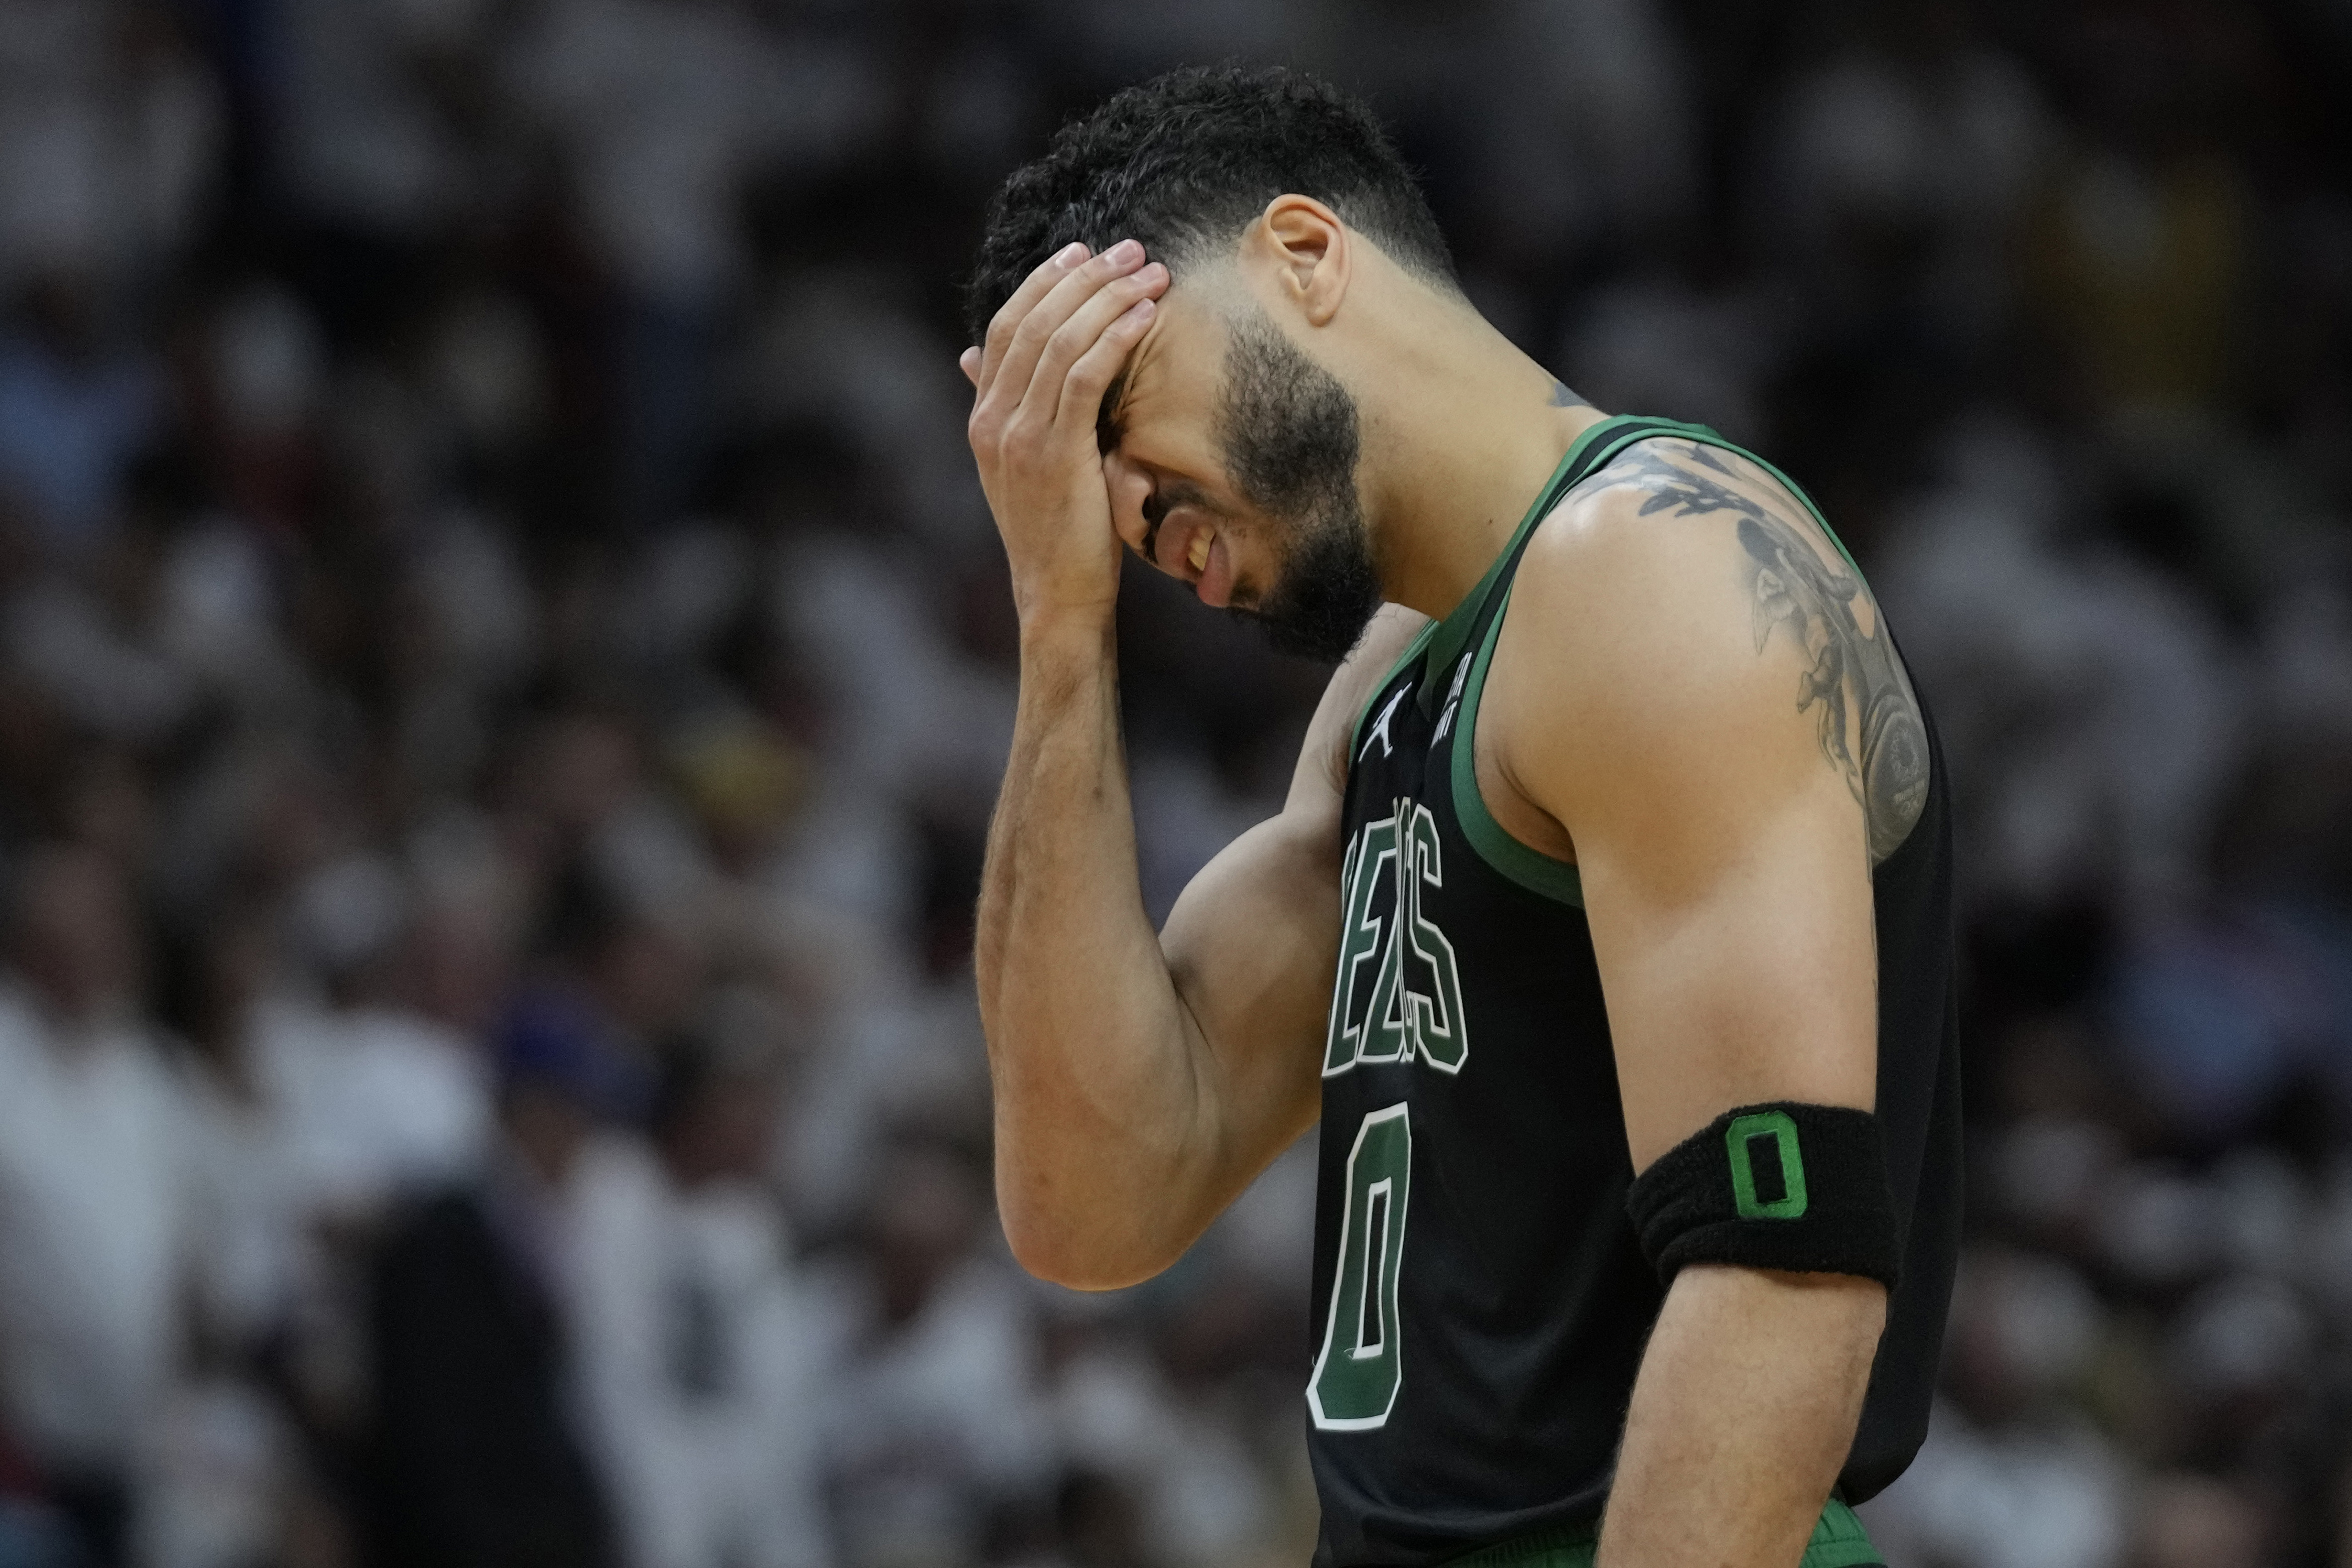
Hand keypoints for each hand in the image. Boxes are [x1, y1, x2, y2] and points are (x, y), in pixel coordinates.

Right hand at [962, 239, 1168, 628]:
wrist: (1056, 592)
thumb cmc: (1055, 530)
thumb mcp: (1020, 462)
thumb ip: (1006, 408)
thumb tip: (973, 357)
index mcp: (984, 418)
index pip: (1007, 327)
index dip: (1044, 283)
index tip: (1083, 253)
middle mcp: (994, 419)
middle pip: (1034, 323)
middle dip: (1084, 278)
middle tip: (1130, 249)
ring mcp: (1020, 435)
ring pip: (1061, 342)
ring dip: (1109, 298)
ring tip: (1150, 274)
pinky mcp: (1055, 451)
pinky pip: (1085, 377)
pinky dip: (1115, 338)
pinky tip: (1144, 316)